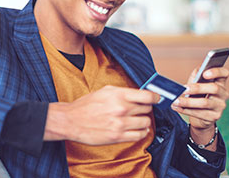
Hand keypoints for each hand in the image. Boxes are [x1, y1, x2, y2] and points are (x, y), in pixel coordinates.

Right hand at [44, 85, 159, 144]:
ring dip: (144, 121)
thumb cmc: (87, 105)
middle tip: (140, 109)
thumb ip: (123, 91)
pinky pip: (139, 135)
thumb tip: (140, 93)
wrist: (72, 121)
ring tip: (138, 120)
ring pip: (146, 123)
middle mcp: (121, 109)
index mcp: (119, 95)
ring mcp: (120, 124)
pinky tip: (137, 129)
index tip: (157, 98)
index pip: (147, 96)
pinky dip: (141, 132)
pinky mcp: (118, 136)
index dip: (156, 97)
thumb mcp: (105, 91)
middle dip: (145, 108)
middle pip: (147, 109)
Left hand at [171, 67, 228, 149]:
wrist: (201, 116)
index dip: (216, 72)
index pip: (224, 73)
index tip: (204, 73)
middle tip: (183, 89)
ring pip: (204, 103)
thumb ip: (197, 75)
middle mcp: (223, 93)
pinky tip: (176, 107)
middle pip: (214, 88)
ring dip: (188, 102)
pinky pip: (199, 113)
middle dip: (197, 88)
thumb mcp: (197, 83)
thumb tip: (196, 71)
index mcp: (220, 82)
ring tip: (175, 100)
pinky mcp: (215, 117)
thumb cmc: (198, 95)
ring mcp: (220, 106)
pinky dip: (185, 110)